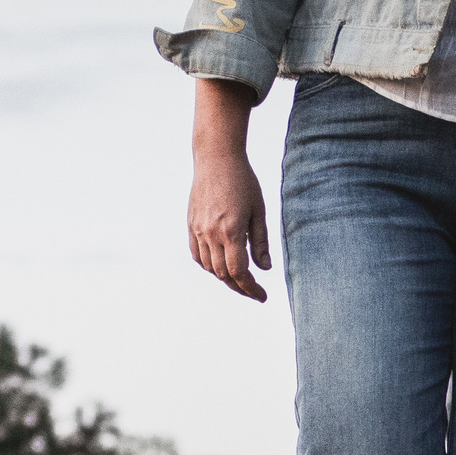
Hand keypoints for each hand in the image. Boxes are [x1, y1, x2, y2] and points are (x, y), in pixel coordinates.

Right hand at [189, 78, 271, 301]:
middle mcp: (211, 234)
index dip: (251, 288)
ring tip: (241, 278)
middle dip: (240, 287)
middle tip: (254, 291)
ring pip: (210, 267)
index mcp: (231, 231)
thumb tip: (265, 269)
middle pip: (224, 274)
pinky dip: (209, 265)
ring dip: (225, 277)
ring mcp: (198, 230)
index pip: (239, 272)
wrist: (216, 158)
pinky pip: (198, 255)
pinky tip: (221, 264)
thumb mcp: (258, 211)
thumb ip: (260, 242)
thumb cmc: (243, 181)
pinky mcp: (191, 225)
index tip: (262, 296)